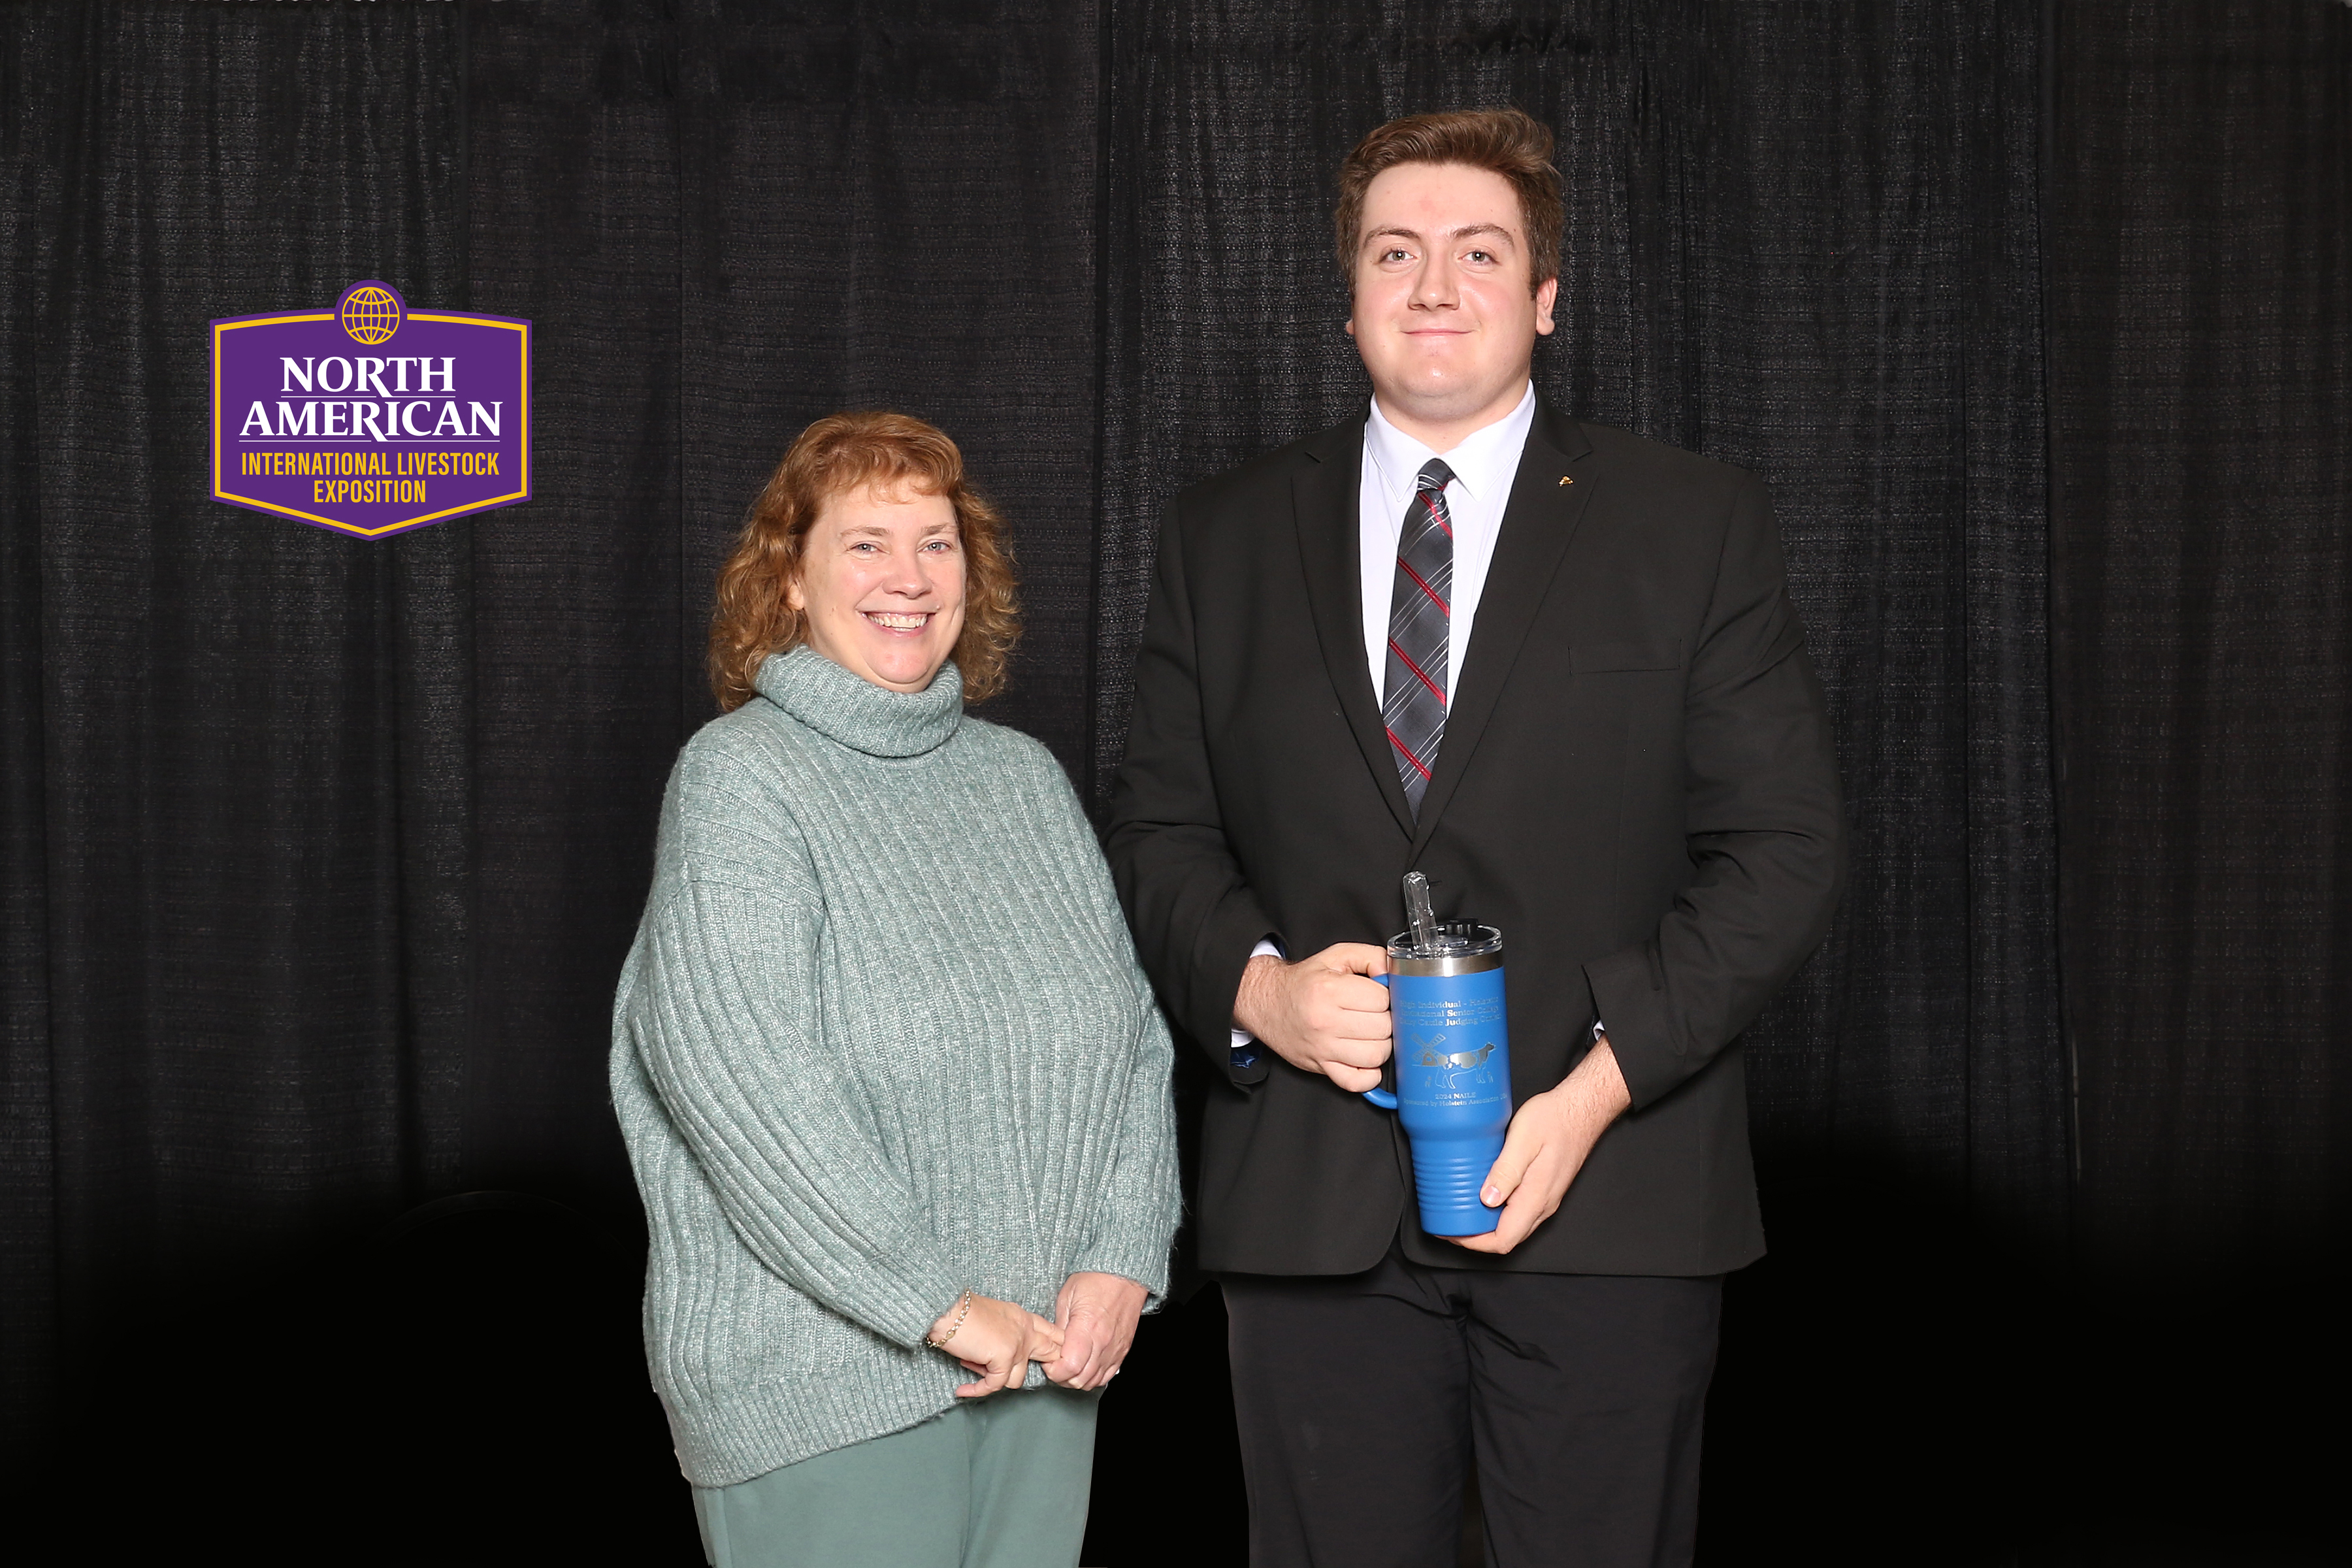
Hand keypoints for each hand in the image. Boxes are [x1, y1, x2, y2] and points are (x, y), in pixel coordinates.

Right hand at [930, 1293, 1063, 1397]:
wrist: (947, 1309)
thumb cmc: (962, 1313)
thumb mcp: (995, 1317)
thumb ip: (1006, 1334)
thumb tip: (1003, 1361)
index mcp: (1024, 1319)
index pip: (1054, 1334)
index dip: (1055, 1348)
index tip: (1046, 1361)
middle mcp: (1026, 1331)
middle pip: (1051, 1354)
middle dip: (1046, 1368)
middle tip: (1018, 1378)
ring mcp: (1017, 1345)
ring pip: (1017, 1379)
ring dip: (995, 1378)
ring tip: (974, 1367)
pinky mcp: (1003, 1358)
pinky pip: (994, 1385)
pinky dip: (976, 1390)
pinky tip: (963, 1390)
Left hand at [1045, 1271, 1147, 1390]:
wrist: (1123, 1275)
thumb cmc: (1096, 1280)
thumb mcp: (1066, 1297)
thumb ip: (1059, 1326)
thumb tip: (1052, 1346)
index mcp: (1087, 1328)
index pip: (1068, 1367)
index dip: (1053, 1370)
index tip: (1048, 1361)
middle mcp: (1103, 1342)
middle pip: (1080, 1379)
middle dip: (1062, 1377)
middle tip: (1055, 1364)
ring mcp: (1115, 1349)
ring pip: (1093, 1381)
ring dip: (1077, 1379)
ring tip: (1068, 1366)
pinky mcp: (1122, 1350)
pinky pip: (1107, 1376)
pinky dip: (1093, 1378)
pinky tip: (1084, 1368)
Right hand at [1232, 944, 1391, 1090]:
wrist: (1266, 1003)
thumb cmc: (1303, 982)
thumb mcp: (1335, 956)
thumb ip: (1370, 956)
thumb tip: (1392, 973)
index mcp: (1329, 990)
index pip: (1381, 1000)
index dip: (1384, 996)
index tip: (1375, 996)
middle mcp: (1325, 1021)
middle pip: (1382, 1028)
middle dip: (1384, 1019)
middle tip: (1373, 1014)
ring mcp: (1323, 1047)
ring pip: (1375, 1055)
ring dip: (1380, 1045)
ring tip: (1370, 1034)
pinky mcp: (1320, 1066)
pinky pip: (1355, 1082)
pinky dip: (1368, 1076)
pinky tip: (1366, 1061)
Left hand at [1448, 1039, 1632, 1254]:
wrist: (1581, 1109)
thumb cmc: (1554, 1119)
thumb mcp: (1524, 1139)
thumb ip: (1506, 1171)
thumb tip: (1488, 1200)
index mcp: (1536, 1197)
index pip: (1504, 1240)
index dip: (1475, 1243)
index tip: (1452, 1232)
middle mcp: (1543, 1204)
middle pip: (1507, 1238)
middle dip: (1476, 1237)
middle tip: (1450, 1221)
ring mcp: (1545, 1199)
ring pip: (1514, 1227)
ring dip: (1487, 1226)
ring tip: (1461, 1210)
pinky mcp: (1545, 1189)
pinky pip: (1519, 1212)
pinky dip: (1498, 1213)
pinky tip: (1484, 1196)